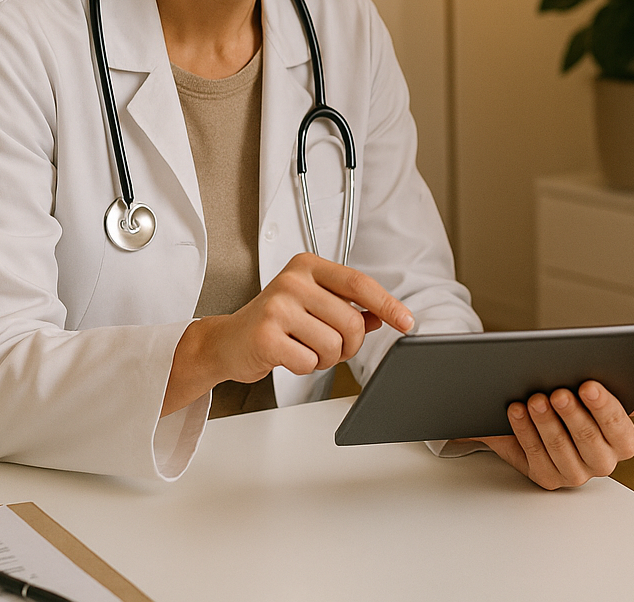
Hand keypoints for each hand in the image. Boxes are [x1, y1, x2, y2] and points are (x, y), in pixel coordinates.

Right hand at [163, 253, 412, 414]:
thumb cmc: (275, 322)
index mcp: (307, 265)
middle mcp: (293, 280)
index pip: (359, 283)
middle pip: (351, 322)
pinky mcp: (265, 335)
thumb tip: (384, 316)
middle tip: (330, 347)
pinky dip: (305, 367)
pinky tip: (288, 356)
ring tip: (304, 349)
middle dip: (349, 346)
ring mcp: (277, 306)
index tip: (406, 322)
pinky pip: (309, 362)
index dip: (388, 304)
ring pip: (333, 345)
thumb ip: (348, 307)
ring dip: (326, 359)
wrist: (227, 342)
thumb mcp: (313, 305)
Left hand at [472, 382, 633, 489]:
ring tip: (535, 399)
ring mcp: (574, 473)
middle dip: (572, 413)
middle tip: (559, 392)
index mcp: (623, 443)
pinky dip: (525, 430)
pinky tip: (518, 411)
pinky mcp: (547, 477)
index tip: (588, 386)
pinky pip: (534, 454)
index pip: (619, 427)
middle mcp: (602, 462)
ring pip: (559, 447)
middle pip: (588, 439)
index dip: (604, 406)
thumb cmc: (579, 406)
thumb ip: (625, 395)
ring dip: (545, 421)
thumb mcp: (601, 399)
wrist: (545, 423)